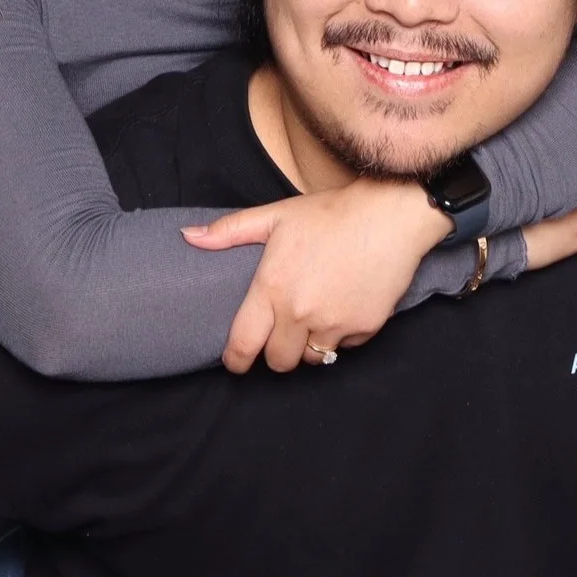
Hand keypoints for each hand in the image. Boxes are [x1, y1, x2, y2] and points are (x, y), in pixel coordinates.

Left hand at [183, 180, 451, 372]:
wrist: (388, 216)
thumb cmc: (330, 214)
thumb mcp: (276, 216)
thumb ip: (229, 231)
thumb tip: (188, 236)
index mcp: (272, 288)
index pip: (243, 344)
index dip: (235, 360)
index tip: (236, 362)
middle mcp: (300, 312)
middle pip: (278, 362)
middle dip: (274, 353)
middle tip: (279, 335)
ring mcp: (333, 323)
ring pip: (311, 359)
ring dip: (307, 347)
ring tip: (311, 320)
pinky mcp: (363, 328)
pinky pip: (344, 348)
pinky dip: (340, 336)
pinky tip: (342, 309)